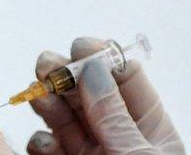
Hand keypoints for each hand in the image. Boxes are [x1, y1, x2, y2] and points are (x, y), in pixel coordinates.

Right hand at [27, 37, 184, 154]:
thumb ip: (114, 117)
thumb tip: (94, 70)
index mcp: (152, 128)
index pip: (126, 79)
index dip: (103, 58)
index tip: (80, 46)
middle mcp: (120, 136)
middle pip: (90, 92)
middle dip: (66, 74)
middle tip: (47, 64)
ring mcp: (93, 153)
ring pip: (66, 117)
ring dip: (49, 100)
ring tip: (38, 91)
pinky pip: (50, 147)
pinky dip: (41, 140)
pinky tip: (43, 140)